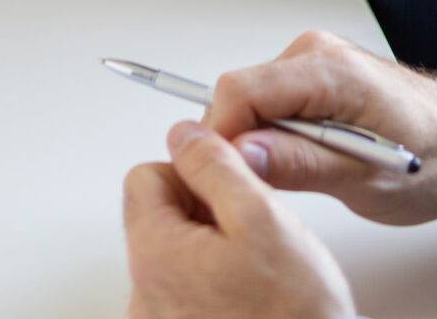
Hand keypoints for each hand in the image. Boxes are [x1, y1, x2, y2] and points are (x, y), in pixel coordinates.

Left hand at [124, 126, 354, 318]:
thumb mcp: (261, 215)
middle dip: (202, 211)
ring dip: (209, 247)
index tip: (228, 190)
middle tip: (248, 230)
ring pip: (174, 252)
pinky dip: (212, 281)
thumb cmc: (293, 315)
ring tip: (253, 267)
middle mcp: (143, 296)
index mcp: (155, 256)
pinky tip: (248, 294)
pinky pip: (184, 289)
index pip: (144, 176)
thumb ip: (214, 164)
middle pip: (157, 216)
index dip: (191, 172)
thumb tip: (183, 135)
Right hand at [199, 29, 436, 226]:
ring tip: (300, 174)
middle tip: (266, 187)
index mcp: (329, 70)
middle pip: (242, 93)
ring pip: (253, 99)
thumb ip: (300, 163)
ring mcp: (315, 59)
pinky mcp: (316, 74)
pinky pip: (272, 101)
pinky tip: (304, 158)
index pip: (242, 90)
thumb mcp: (365, 179)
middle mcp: (317, 52)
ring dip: (260, 140)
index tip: (225, 176)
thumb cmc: (433, 160)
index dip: (223, 136)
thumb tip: (242, 154)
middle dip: (240, 141)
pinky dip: (275, 133)